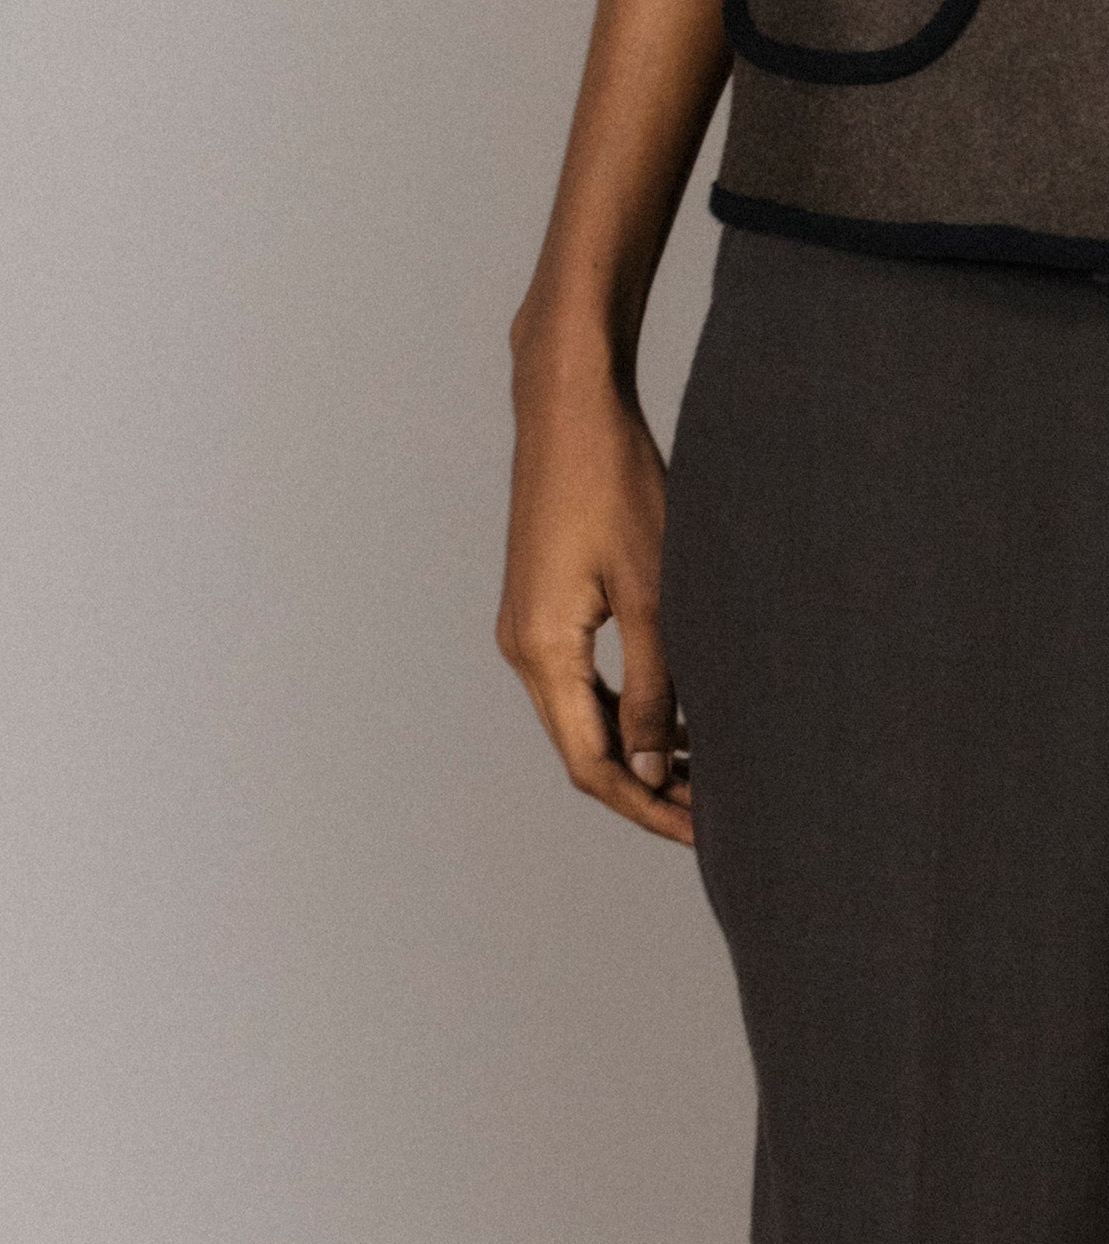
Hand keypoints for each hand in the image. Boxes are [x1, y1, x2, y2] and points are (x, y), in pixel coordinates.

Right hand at [498, 349, 691, 845]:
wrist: (568, 409)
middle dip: (648, 789)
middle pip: (581, 749)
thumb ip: (653, 689)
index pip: (591, 764)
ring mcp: (528, 627)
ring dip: (639, 751)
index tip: (708, 833)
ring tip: (709, 769)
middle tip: (720, 812)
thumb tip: (651, 770)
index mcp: (541, 651)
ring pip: (582, 718)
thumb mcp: (653, 594)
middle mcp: (522, 647)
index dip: (648, 808)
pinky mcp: (544, 606)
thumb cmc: (616, 487)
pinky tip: (678, 713)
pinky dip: (627, 711)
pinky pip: (581, 682)